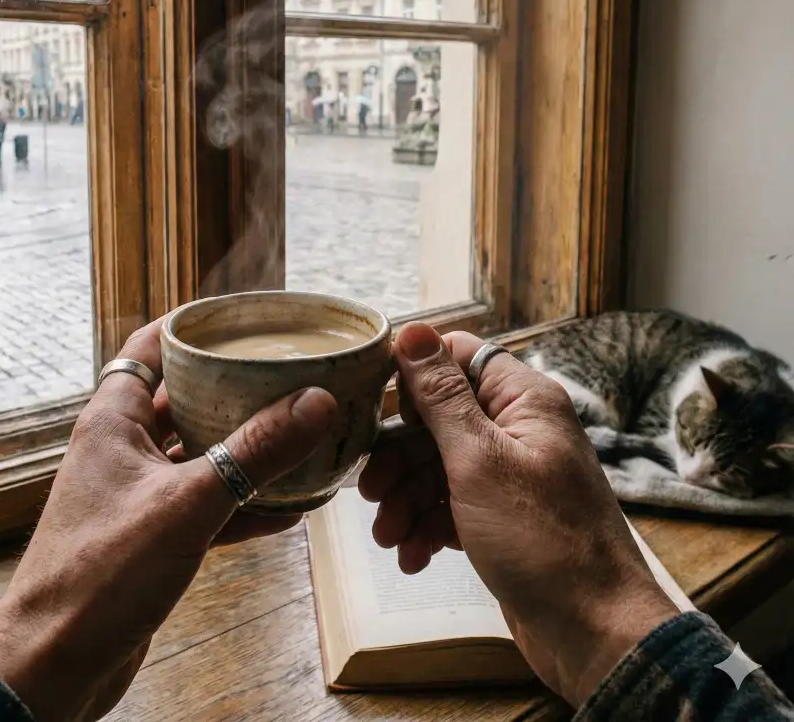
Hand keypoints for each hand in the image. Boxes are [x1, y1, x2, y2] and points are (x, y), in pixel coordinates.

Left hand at [0, 318, 337, 721]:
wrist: (54, 665)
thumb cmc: (99, 574)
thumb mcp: (187, 504)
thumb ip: (253, 453)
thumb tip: (315, 402)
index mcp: (113, 421)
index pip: (148, 349)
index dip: (189, 327)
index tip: (238, 317)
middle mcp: (122, 450)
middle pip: (182, 399)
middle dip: (232, 387)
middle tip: (284, 373)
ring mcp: (136, 495)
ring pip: (198, 454)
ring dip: (243, 448)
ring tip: (297, 434)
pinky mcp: (151, 538)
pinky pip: (205, 506)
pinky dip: (242, 504)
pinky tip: (289, 509)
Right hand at [360, 324, 677, 707]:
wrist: (596, 636)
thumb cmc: (542, 540)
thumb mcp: (479, 461)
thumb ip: (441, 396)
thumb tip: (412, 330)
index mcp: (522, 399)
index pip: (457, 357)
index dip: (412, 378)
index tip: (374, 407)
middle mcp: (518, 429)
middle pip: (438, 419)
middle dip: (399, 458)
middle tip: (369, 493)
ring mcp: (511, 476)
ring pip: (439, 467)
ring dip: (407, 500)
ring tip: (387, 538)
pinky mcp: (502, 518)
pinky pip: (452, 506)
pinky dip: (428, 527)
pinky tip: (413, 556)